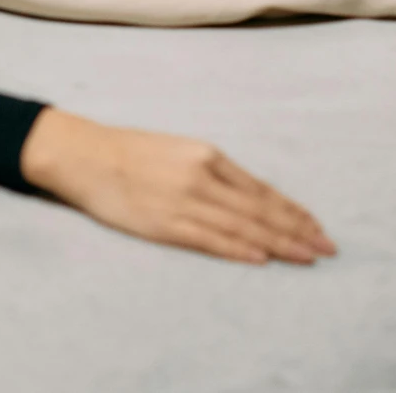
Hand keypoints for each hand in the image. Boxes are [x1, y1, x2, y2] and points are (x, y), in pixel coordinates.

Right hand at [19, 108, 335, 263]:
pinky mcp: (166, 224)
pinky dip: (239, 249)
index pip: (259, 188)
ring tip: (305, 256)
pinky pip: (210, 240)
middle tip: (325, 246)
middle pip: (259, 209)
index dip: (291, 209)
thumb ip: (210, 172)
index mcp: (205, 154)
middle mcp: (201, 176)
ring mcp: (184, 201)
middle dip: (296, 229)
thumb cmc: (129, 151)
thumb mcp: (177, 150)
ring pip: (243, 226)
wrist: (83, 155)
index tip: (315, 224)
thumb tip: (248, 198)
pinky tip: (261, 257)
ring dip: (278, 243)